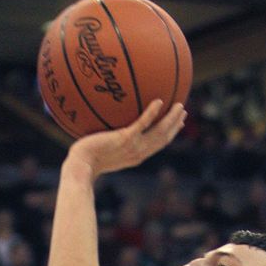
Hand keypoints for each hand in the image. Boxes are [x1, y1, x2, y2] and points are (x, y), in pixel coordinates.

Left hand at [67, 100, 185, 179]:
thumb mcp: (102, 150)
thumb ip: (109, 141)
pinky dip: (152, 113)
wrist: (81, 165)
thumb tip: (105, 129)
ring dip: (171, 119)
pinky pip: (143, 123)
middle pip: (163, 138)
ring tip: (179, 106)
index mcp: (136, 156)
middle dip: (175, 125)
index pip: (157, 145)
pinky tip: (159, 101)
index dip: (169, 134)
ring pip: (159, 132)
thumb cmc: (86, 159)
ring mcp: (133, 146)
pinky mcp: (126, 138)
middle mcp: (139, 153)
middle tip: (183, 112)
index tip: (177, 124)